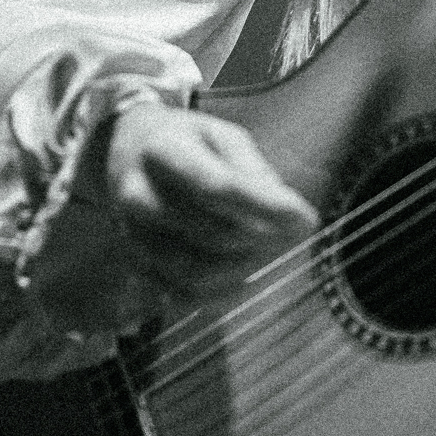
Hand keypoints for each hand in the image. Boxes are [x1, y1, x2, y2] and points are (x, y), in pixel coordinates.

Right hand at [92, 102, 318, 303]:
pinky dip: (221, 296)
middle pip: (213, 234)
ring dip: (245, 268)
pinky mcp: (136, 265)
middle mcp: (138, 195)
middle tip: (290, 231)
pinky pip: (182, 297)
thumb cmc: (188, 144)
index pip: (217, 187)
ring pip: (198, 272)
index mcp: (163, 151)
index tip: (307, 220)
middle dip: (263, 239)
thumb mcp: (225, 137)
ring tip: (266, 249)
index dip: (265, 208)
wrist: (127, 152)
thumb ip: (257, 175)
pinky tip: (243, 278)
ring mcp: (131, 235)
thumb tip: (297, 221)